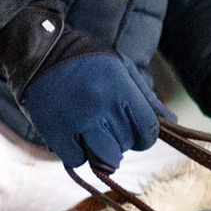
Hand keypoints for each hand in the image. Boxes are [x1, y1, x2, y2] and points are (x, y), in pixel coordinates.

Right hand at [25, 52, 161, 171]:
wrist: (38, 50)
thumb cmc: (86, 59)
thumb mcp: (120, 67)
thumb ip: (145, 96)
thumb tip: (171, 121)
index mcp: (120, 87)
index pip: (149, 130)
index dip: (146, 136)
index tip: (137, 133)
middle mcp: (100, 104)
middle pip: (126, 145)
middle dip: (121, 139)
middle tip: (107, 124)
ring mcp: (76, 120)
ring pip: (105, 158)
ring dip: (102, 151)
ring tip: (94, 134)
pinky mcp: (54, 131)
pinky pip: (77, 160)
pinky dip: (77, 153)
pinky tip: (73, 136)